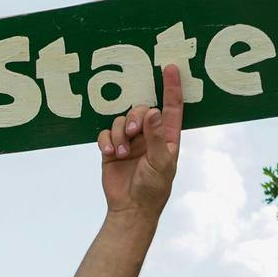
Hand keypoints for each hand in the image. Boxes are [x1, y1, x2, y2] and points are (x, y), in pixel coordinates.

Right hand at [98, 64, 185, 220]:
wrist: (131, 208)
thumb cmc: (153, 188)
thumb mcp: (160, 163)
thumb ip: (157, 137)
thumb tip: (153, 112)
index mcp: (167, 136)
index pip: (172, 106)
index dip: (172, 87)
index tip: (171, 67)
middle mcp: (149, 134)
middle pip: (140, 109)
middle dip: (134, 116)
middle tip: (132, 132)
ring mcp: (130, 141)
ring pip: (120, 120)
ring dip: (119, 134)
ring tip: (120, 153)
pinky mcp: (112, 148)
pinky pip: (105, 133)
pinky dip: (106, 140)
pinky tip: (109, 153)